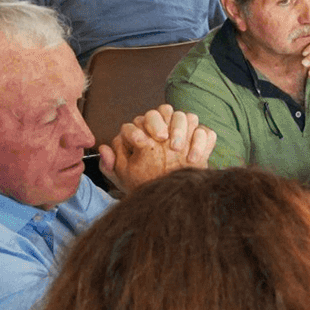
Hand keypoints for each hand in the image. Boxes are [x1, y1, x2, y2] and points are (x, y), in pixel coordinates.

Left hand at [99, 105, 215, 192]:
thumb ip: (110, 165)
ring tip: (178, 149)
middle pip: (165, 110)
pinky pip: (208, 133)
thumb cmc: (144, 187)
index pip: (142, 119)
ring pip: (187, 116)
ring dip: (182, 130)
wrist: (170, 200)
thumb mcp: (124, 179)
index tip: (140, 141)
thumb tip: (102, 148)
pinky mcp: (204, 145)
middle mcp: (167, 130)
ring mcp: (187, 135)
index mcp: (146, 133)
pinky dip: (202, 142)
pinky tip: (193, 159)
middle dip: (161, 122)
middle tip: (161, 139)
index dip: (140, 127)